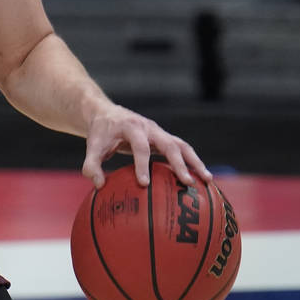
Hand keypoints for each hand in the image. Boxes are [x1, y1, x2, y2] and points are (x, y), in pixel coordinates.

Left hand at [82, 103, 211, 188]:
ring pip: (182, 145)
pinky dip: (193, 163)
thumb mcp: (92, 147)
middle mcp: (149, 128)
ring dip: (195, 162)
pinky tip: (202, 180)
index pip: (139, 146)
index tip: (144, 183)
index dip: (142, 164)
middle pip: (169, 144)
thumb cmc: (100, 133)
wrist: (107, 114)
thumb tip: (99, 185)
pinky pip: (183, 150)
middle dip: (178, 163)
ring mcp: (160, 132)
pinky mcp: (165, 138)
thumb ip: (91, 165)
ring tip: (208, 181)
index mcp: (131, 127)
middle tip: (186, 183)